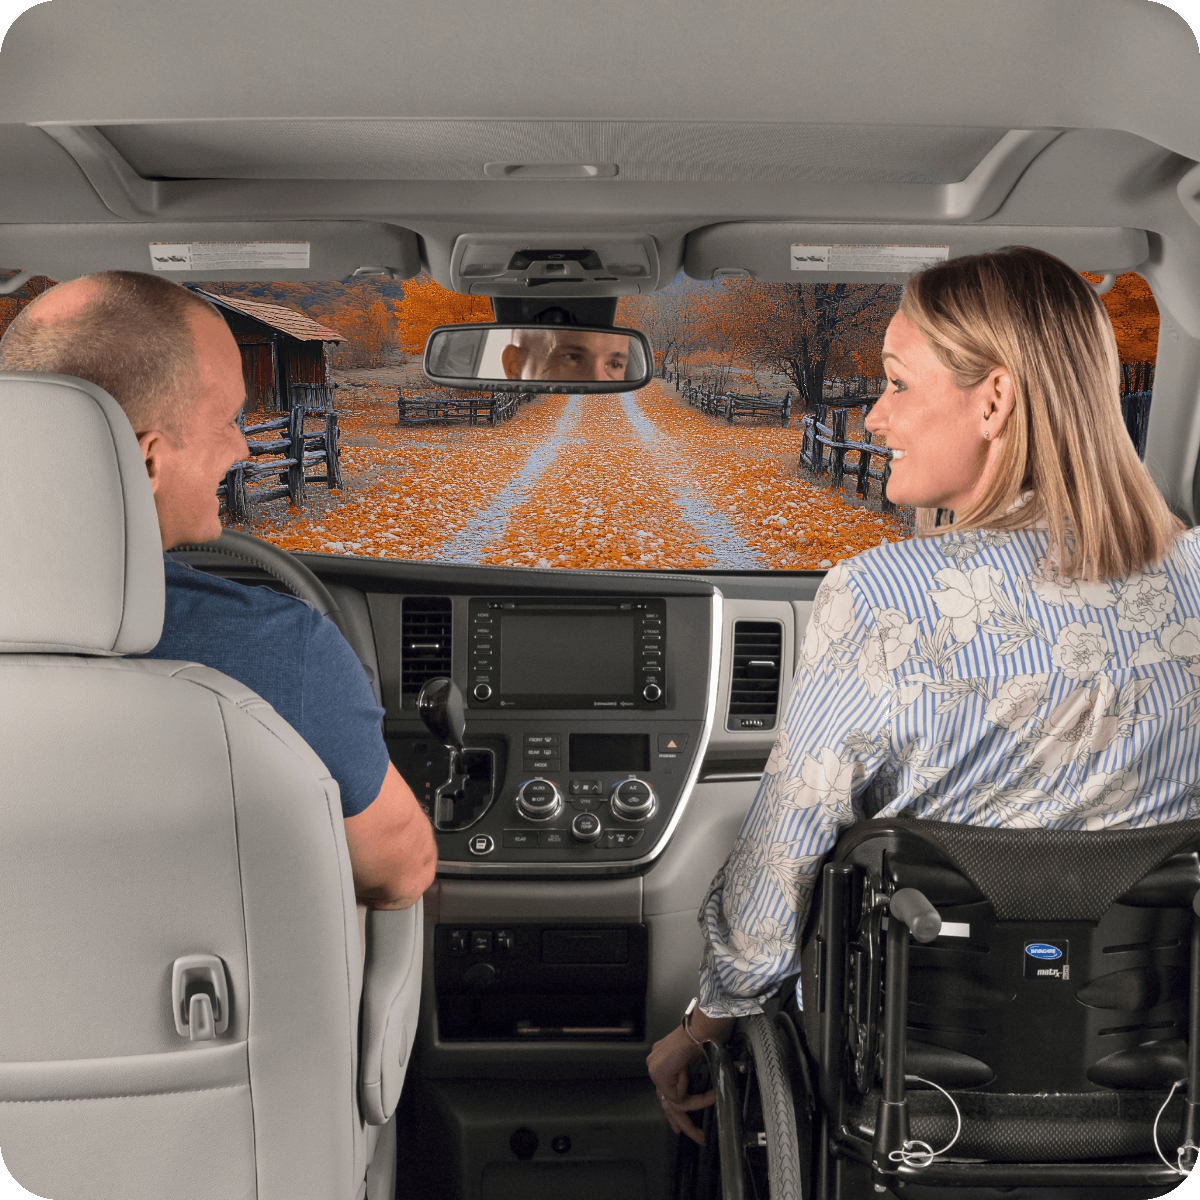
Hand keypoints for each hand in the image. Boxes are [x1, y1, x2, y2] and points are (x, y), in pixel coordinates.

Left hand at [647, 1024, 710, 1143]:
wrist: (702, 1028)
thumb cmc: (704, 1037)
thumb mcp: (694, 1062)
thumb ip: (686, 1078)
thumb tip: (687, 1099)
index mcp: (661, 1058)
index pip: (665, 1090)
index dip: (674, 1111)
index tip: (680, 1127)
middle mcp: (654, 1063)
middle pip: (666, 1099)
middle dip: (682, 1120)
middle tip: (696, 1135)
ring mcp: (654, 1067)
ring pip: (674, 1100)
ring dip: (696, 1103)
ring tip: (711, 1100)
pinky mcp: (659, 1073)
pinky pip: (677, 1097)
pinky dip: (694, 1097)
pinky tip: (705, 1090)